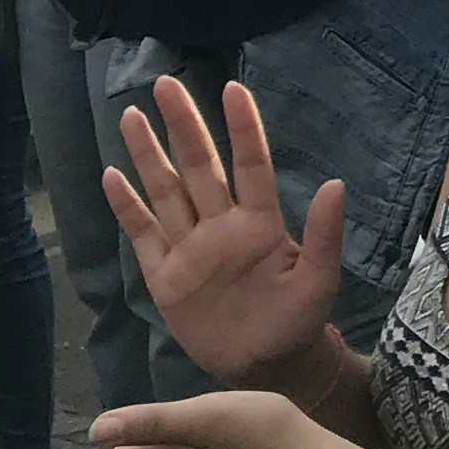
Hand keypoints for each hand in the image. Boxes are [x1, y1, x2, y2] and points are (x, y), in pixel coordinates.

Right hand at [106, 75, 347, 389]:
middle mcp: (220, 225)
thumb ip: (323, 235)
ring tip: (131, 115)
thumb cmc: (298, 319)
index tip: (231, 88)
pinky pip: (143, 233)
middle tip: (164, 82)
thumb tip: (336, 183)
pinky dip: (127, 206)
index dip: (242, 128)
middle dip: (182, 125)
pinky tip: (113, 175)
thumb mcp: (318, 280)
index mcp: (259, 223)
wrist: (267, 366)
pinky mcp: (165, 275)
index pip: (249, 165)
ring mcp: (190, 247)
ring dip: (148, 154)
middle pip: (198, 166)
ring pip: (165, 190)